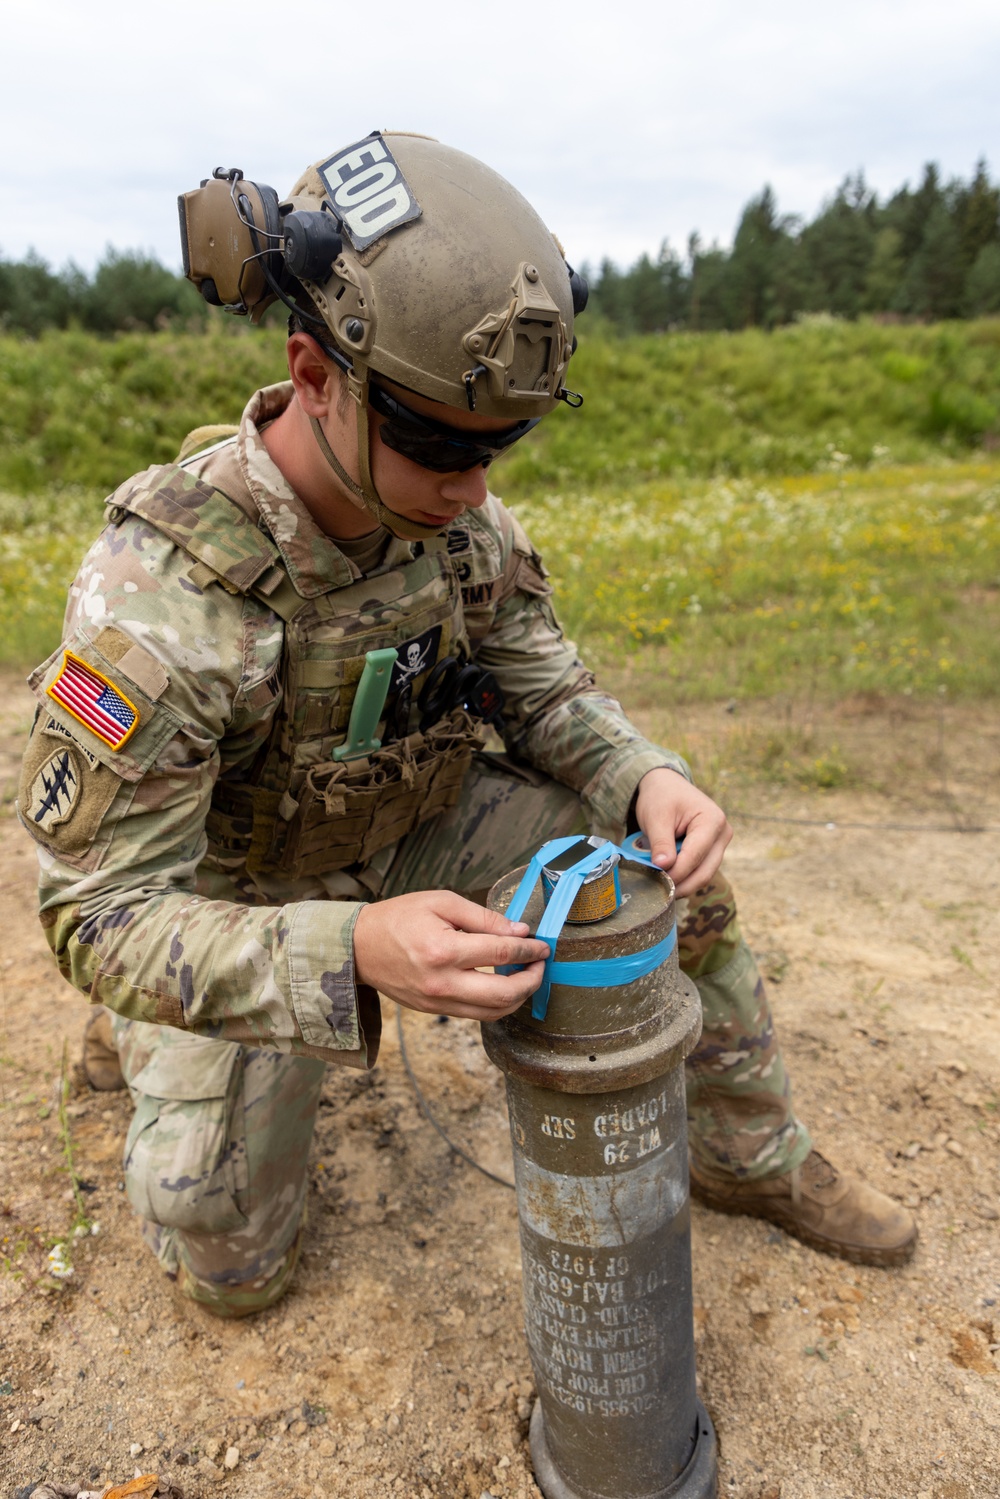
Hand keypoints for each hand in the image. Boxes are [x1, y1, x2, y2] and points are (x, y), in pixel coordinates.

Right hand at [353, 891, 549, 1020]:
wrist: (360, 947)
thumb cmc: (399, 918)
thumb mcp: (441, 902)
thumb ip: (483, 917)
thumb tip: (518, 932)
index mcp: (443, 951)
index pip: (501, 954)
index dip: (529, 950)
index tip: (542, 945)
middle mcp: (442, 983)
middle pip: (504, 994)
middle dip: (532, 979)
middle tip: (541, 964)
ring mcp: (438, 1002)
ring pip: (494, 1012)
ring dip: (519, 997)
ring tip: (527, 976)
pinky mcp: (434, 1011)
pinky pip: (476, 1015)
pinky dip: (497, 1004)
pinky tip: (504, 986)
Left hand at [634, 767, 731, 897]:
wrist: (666, 786)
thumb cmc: (662, 797)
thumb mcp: (657, 817)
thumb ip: (661, 842)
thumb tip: (663, 867)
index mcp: (712, 820)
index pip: (695, 855)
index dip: (676, 872)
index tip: (657, 881)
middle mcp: (722, 834)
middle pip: (705, 871)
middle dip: (681, 884)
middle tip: (658, 892)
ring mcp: (719, 844)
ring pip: (704, 875)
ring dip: (683, 884)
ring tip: (660, 888)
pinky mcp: (712, 852)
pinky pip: (700, 871)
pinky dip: (684, 878)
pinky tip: (667, 880)